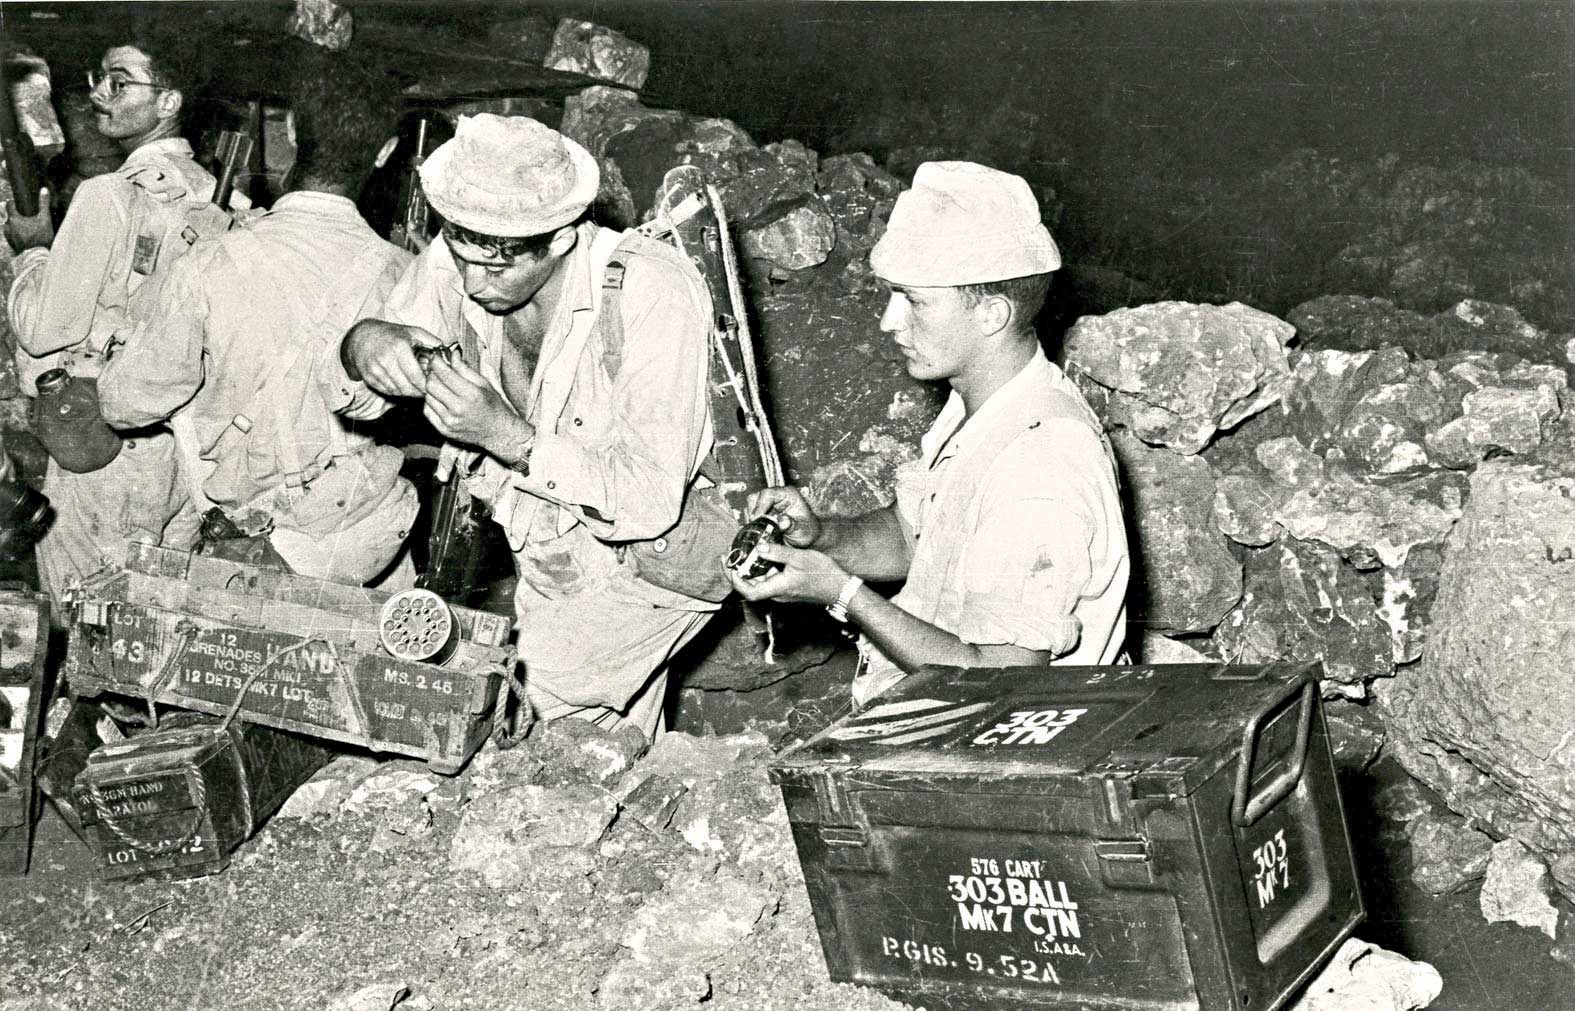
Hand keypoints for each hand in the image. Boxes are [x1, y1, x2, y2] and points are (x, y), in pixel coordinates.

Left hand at [4, 188, 52, 252]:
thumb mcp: (45, 219)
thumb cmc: (41, 237)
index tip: (16, 203)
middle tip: (25, 218)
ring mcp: (8, 236)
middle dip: (15, 216)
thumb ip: (43, 204)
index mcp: (14, 218)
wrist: (37, 256)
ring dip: (15, 226)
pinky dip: (16, 235)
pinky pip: (11, 236)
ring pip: (9, 227)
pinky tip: (25, 237)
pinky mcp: (11, 244)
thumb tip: (44, 190)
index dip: (13, 203)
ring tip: (26, 229)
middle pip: (9, 216)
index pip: (9, 205)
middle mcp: (8, 226)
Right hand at [342, 319, 436, 397]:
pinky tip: (403, 385)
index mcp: (399, 347)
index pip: (416, 376)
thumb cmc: (392, 334)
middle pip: (407, 387)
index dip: (426, 385)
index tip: (433, 386)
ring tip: (417, 388)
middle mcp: (385, 359)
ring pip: (397, 391)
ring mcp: (375, 370)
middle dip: (419, 391)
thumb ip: (432, 341)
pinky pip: (387, 391)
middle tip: (427, 391)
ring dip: (409, 393)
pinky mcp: (369, 378)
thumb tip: (449, 353)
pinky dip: (397, 391)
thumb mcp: (412, 332)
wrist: (362, 337)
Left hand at [422, 353, 533, 459]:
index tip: (435, 357)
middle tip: (437, 371)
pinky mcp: (443, 430)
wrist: (498, 433)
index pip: (443, 373)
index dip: (436, 362)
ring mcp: (449, 421)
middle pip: (431, 385)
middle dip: (431, 374)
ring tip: (442, 386)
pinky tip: (441, 400)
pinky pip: (427, 411)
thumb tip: (451, 355)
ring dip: (432, 388)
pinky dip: (431, 402)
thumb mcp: (484, 383)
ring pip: (427, 397)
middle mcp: (458, 409)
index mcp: (471, 394)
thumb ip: (465, 369)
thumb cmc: (493, 406)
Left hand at [728, 540, 847, 605]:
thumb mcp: (799, 558)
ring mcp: (783, 591)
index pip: (748, 591)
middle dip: (738, 570)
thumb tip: (759, 547)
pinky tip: (764, 554)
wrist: (841, 588)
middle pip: (750, 585)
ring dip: (750, 568)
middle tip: (730, 554)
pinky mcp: (788, 587)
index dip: (734, 579)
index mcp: (777, 588)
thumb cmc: (823, 575)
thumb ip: (778, 552)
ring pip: (760, 581)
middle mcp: (777, 593)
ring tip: (744, 550)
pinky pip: (770, 578)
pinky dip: (763, 568)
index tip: (728, 564)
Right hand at [748, 486, 820, 547]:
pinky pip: (750, 516)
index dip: (760, 506)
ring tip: (760, 530)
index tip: (756, 518)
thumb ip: (792, 525)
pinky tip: (759, 531)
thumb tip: (781, 521)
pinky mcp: (763, 514)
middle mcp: (777, 497)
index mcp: (788, 494)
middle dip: (754, 513)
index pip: (768, 494)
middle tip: (757, 527)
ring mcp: (769, 505)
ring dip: (752, 519)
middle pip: (755, 498)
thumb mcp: (803, 529)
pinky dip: (752, 524)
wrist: (808, 540)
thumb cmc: (808, 531)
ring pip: (750, 507)